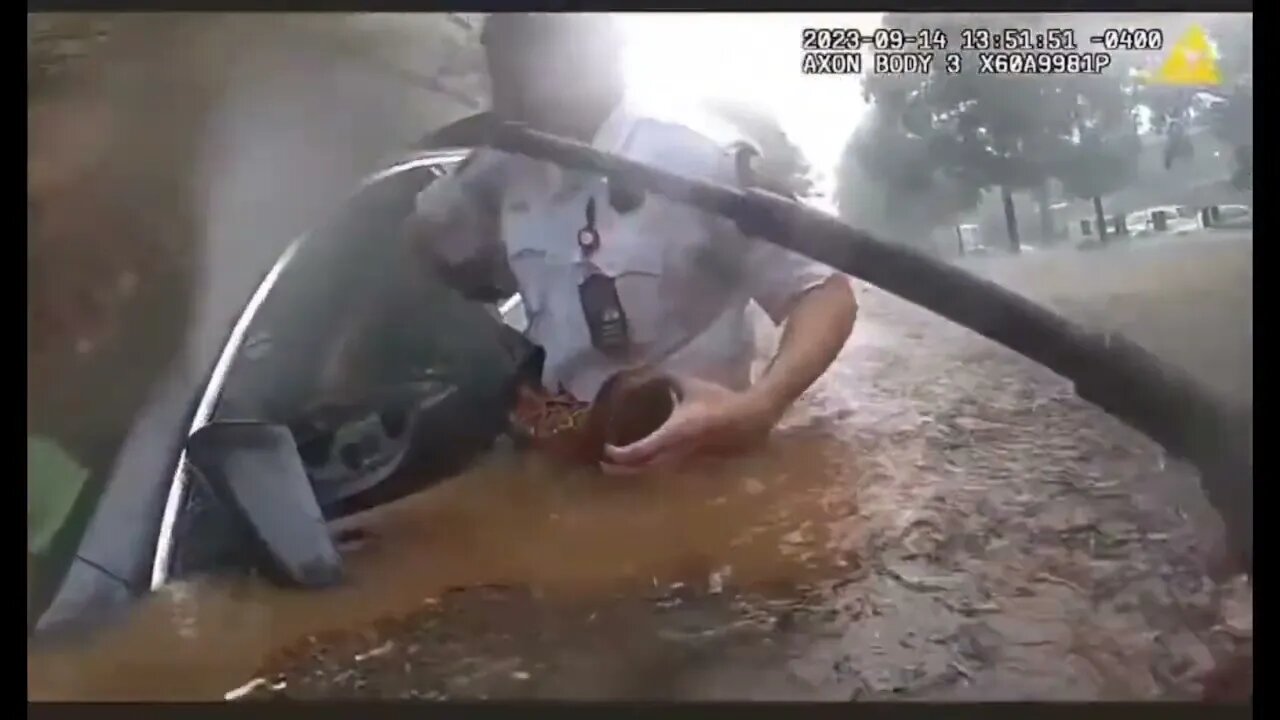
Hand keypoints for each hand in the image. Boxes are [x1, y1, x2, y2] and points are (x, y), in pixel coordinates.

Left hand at [601, 377, 781, 473]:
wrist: (751, 418)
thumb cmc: (719, 400)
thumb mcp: (690, 385)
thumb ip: (667, 379)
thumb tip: (646, 373)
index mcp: (674, 432)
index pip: (640, 450)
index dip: (621, 454)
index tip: (607, 450)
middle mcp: (677, 452)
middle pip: (644, 468)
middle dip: (623, 468)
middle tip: (604, 465)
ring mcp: (687, 461)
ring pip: (656, 472)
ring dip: (637, 471)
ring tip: (619, 467)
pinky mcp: (694, 465)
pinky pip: (667, 470)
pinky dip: (652, 468)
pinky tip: (645, 464)